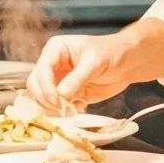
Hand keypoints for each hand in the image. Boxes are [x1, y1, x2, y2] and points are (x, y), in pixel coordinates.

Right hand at [27, 19, 163, 112]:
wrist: (128, 62)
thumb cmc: (113, 53)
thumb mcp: (96, 62)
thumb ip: (78, 78)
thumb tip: (61, 95)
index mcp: (56, 50)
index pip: (41, 70)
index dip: (46, 87)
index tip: (57, 101)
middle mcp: (53, 65)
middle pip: (35, 85)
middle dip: (46, 99)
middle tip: (63, 109)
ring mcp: (58, 80)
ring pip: (42, 98)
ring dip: (53, 108)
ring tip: (73, 109)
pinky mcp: (66, 94)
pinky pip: (57, 107)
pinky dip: (64, 112)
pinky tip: (80, 107)